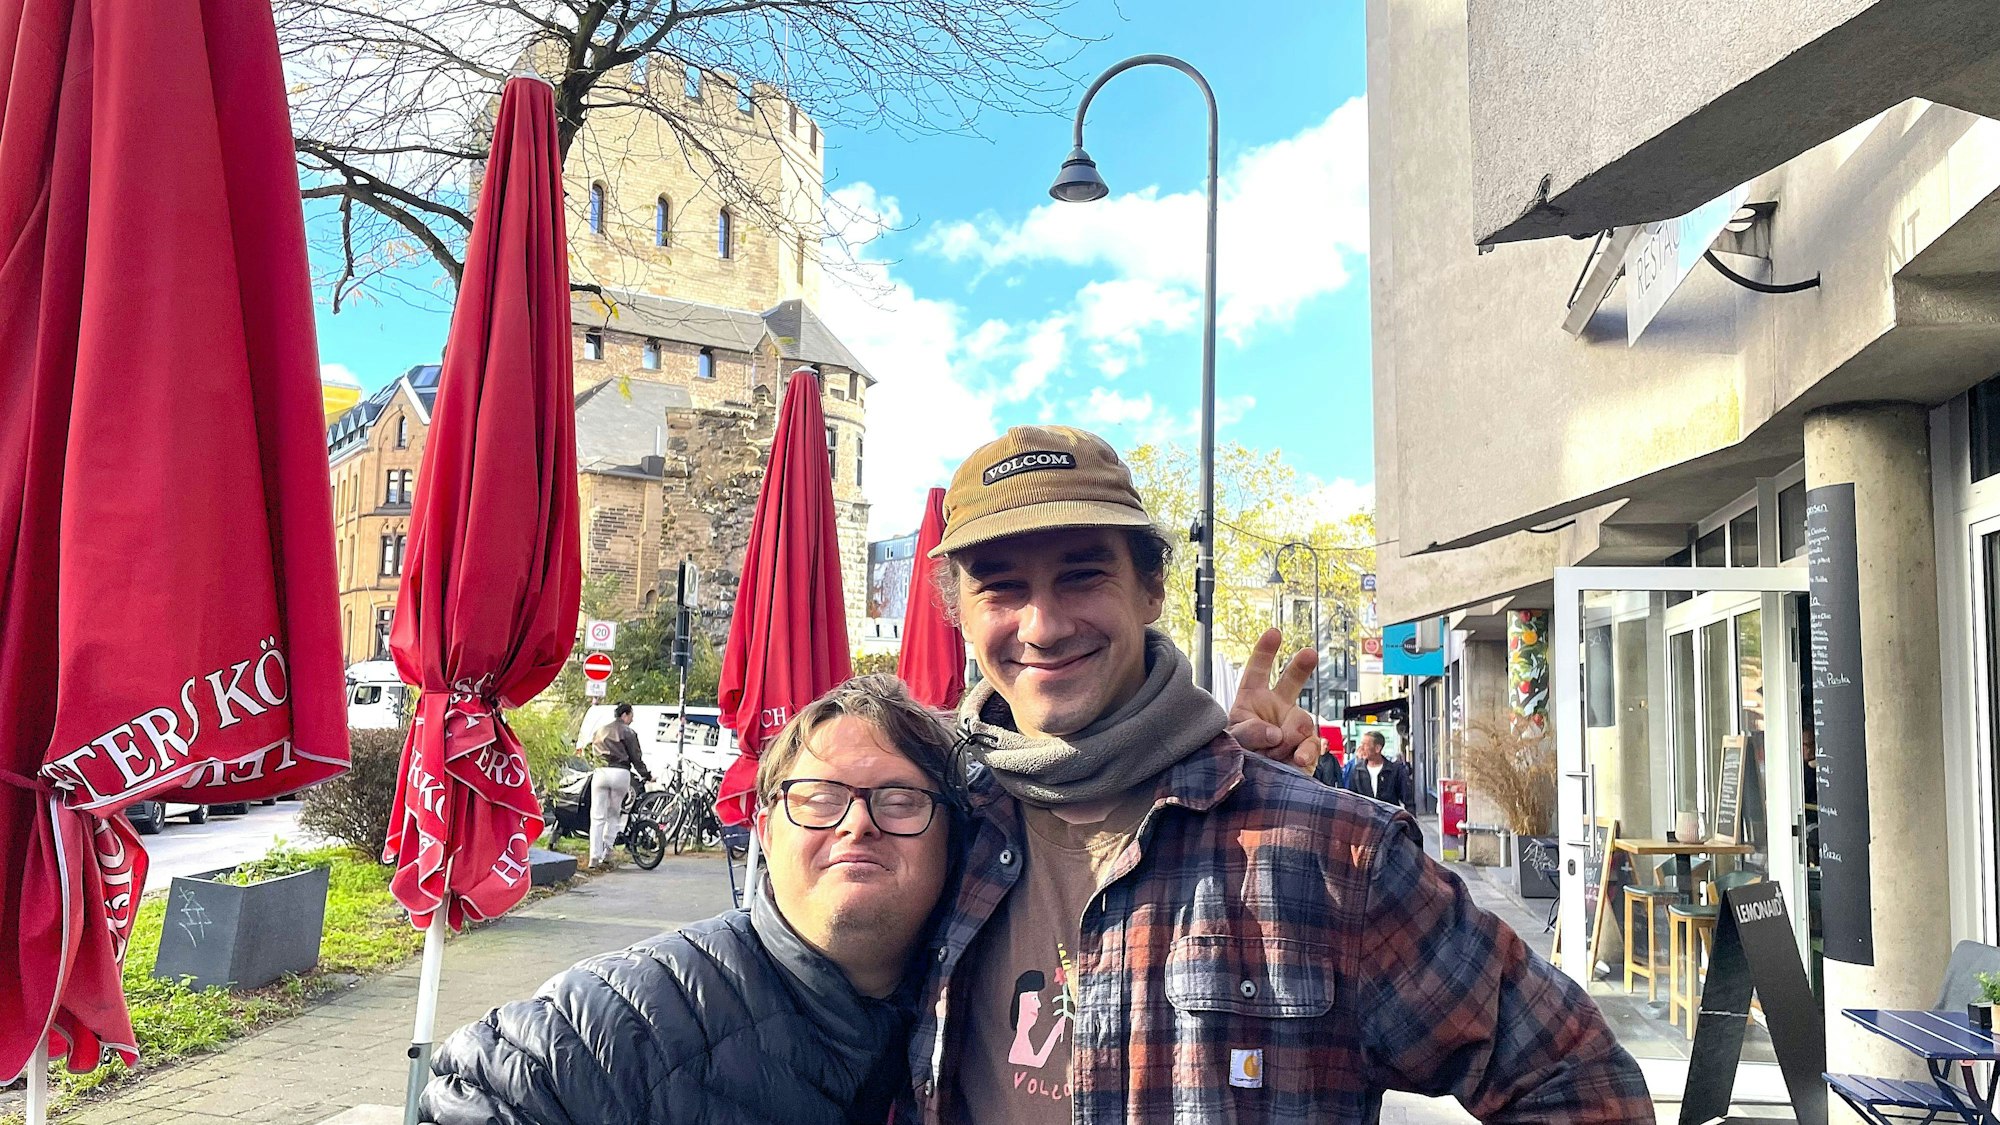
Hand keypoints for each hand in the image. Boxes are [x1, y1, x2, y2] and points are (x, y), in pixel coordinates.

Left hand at [1227, 628, 1320, 771]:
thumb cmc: (1232, 759)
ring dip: (1293, 734)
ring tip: (1279, 749)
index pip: (1257, 672)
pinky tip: (1297, 758)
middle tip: (1309, 653)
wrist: (1247, 791)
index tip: (1274, 632)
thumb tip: (1275, 732)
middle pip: (1291, 683)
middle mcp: (1274, 710)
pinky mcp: (1303, 749)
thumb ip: (1249, 733)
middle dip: (1300, 667)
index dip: (1265, 652)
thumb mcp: (1231, 742)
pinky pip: (1312, 745)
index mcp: (1250, 701)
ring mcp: (1291, 728)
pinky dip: (1306, 752)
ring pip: (1303, 720)